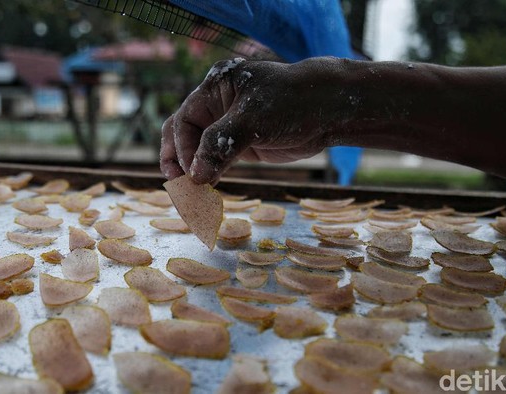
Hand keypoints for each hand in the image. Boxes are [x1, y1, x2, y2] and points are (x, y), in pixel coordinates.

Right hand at [160, 58, 346, 184]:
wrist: (328, 110)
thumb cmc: (293, 103)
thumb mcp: (254, 119)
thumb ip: (222, 144)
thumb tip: (196, 176)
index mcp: (216, 87)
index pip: (184, 120)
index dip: (184, 148)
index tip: (192, 174)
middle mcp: (217, 104)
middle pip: (181, 132)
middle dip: (176, 158)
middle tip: (176, 185)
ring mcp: (227, 124)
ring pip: (196, 148)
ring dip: (190, 169)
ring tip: (188, 194)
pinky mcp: (240, 143)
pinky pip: (214, 159)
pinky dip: (207, 174)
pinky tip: (205, 190)